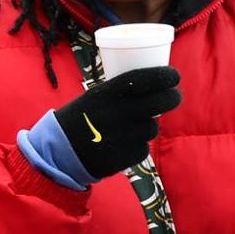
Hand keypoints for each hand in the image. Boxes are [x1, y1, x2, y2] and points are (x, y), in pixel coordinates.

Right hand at [51, 65, 182, 178]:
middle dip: (173, 97)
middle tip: (174, 96)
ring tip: (136, 124)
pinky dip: (138, 145)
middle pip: (160, 102)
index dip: (165, 76)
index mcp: (106, 94)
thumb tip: (153, 86)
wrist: (59, 152)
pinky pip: (143, 148)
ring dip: (150, 124)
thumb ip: (120, 93)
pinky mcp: (126, 157)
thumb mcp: (94, 97)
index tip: (174, 76)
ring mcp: (123, 136)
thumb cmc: (80, 118)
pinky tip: (124, 143)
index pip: (145, 79)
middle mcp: (117, 113)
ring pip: (153, 127)